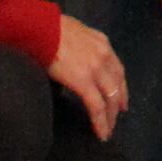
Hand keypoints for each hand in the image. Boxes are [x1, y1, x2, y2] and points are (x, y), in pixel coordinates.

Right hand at [49, 13, 127, 136]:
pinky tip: (101, 132)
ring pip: (110, 98)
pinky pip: (96, 106)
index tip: (121, 99)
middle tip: (116, 118)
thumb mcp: (73, 33)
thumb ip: (80, 47)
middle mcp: (104, 55)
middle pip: (117, 85)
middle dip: (118, 104)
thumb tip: (74, 59)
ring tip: (108, 130)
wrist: (40, 27)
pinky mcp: (84, 82)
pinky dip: (100, 121)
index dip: (120, 86)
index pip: (117, 69)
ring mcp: (96, 69)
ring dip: (110, 117)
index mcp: (102, 43)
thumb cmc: (48, 28)